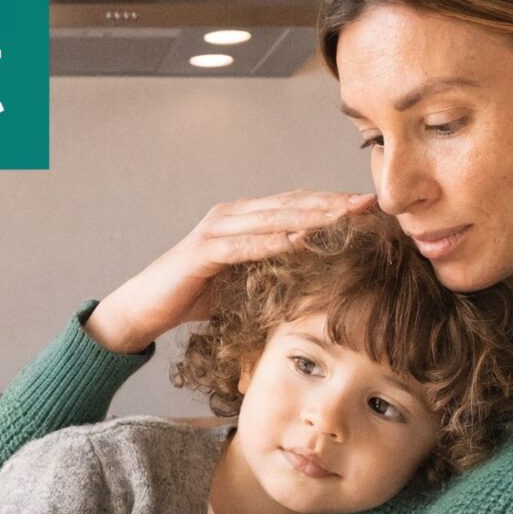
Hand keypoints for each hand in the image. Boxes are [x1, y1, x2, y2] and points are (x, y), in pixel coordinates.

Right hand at [84, 189, 375, 353]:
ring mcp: (216, 228)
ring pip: (274, 218)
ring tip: (346, 219)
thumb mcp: (243, 282)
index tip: (368, 208)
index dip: (331, 203)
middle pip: (291, 204)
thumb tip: (319, 280)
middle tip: (369, 205)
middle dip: (332, 204)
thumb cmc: (192, 299)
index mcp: (242, 219)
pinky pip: (247, 243)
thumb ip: (274, 271)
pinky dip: (276, 241)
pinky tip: (303, 242)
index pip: (295, 204)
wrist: (143, 310)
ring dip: (312, 218)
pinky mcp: (203, 249)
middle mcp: (230, 215)